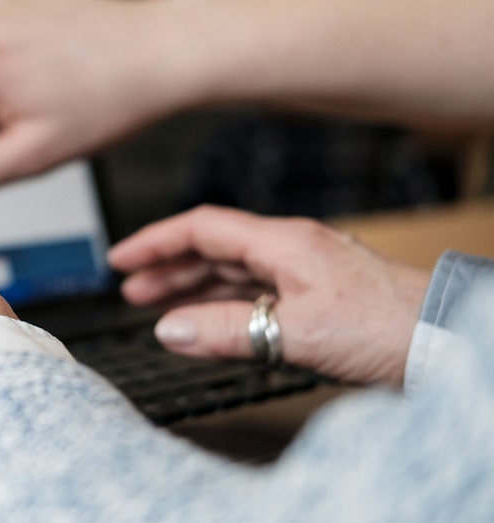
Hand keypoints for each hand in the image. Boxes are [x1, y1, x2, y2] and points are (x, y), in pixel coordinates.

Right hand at [107, 205, 429, 385]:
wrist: (446, 339)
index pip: (202, 229)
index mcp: (283, 243)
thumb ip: (226, 330)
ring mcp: (307, 272)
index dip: (155, 242)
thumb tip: (169, 329)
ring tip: (159, 307)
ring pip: (234, 272)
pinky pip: (256, 292)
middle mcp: (293, 250)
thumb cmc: (390, 326)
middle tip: (131, 289)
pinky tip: (213, 323)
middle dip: (167, 267)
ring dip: (193, 287)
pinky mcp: (320, 298)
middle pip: (214, 249)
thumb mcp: (295, 331)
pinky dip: (225, 305)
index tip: (121, 259)